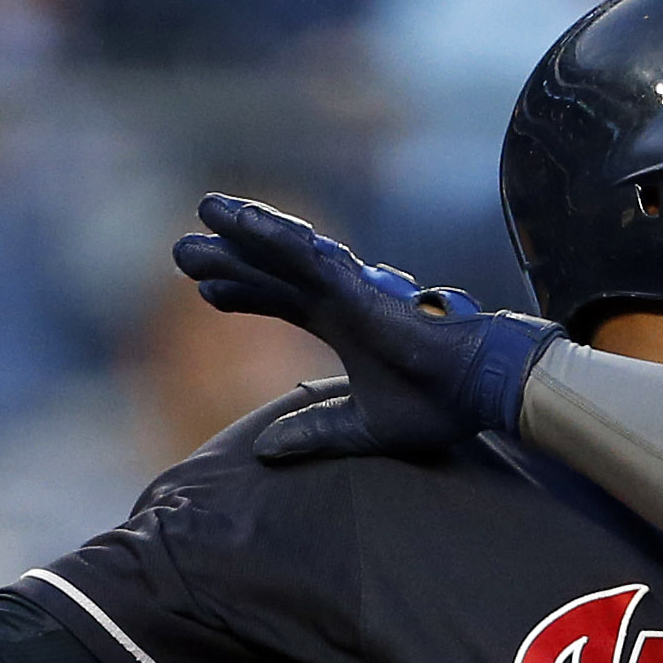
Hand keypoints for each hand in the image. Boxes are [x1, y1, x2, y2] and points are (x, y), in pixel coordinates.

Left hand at [170, 195, 556, 465]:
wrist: (480, 390)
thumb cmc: (436, 406)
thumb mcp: (361, 428)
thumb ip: (313, 433)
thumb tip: (263, 451)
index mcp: (343, 324)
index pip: (282, 301)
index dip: (244, 295)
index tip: (206, 292)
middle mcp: (341, 298)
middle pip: (271, 271)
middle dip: (228, 260)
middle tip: (181, 252)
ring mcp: (349, 286)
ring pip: (283, 251)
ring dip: (242, 231)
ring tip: (203, 212)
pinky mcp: (357, 285)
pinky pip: (306, 252)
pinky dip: (273, 234)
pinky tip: (241, 221)